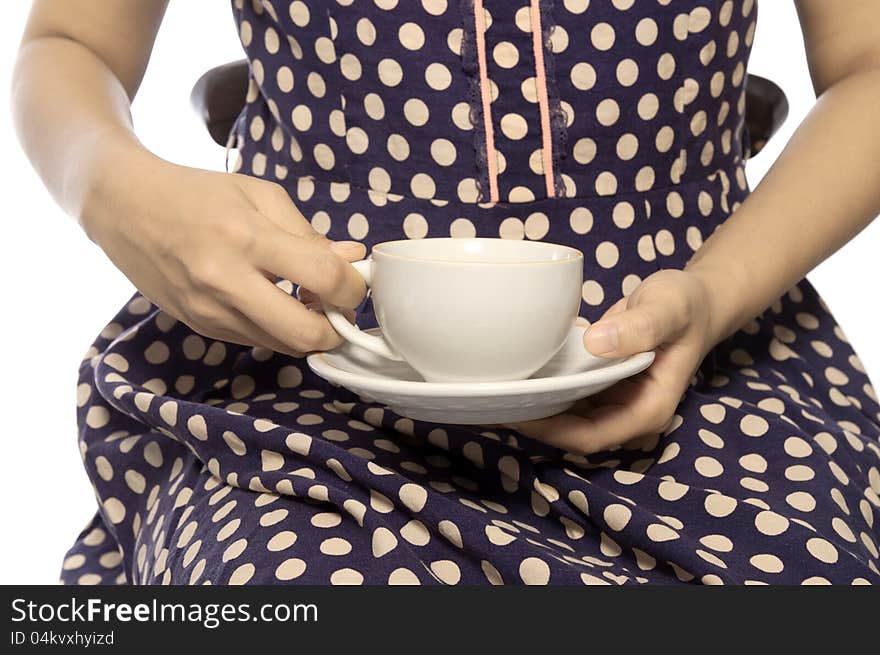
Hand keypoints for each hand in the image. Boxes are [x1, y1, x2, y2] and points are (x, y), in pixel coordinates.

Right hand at [83, 152, 365, 355]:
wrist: (125, 209)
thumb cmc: (199, 194)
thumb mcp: (260, 195)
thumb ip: (309, 233)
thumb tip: (353, 259)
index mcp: (246, 238)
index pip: (323, 278)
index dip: (353, 286)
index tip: (355, 280)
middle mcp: (225, 282)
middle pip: (306, 334)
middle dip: (338, 329)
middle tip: (341, 308)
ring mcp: (210, 312)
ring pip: (284, 346)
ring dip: (309, 331)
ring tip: (309, 301)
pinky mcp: (201, 327)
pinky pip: (258, 341)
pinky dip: (280, 329)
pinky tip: (277, 302)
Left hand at [504, 269, 718, 453]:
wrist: (692, 300)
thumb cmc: (686, 305)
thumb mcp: (669, 308)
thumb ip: (640, 326)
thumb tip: (598, 344)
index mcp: (648, 410)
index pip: (590, 436)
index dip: (550, 431)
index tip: (513, 411)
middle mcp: (628, 414)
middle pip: (571, 433)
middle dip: (532, 421)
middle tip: (489, 399)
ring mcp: (614, 403)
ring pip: (565, 417)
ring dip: (533, 406)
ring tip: (493, 388)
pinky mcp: (601, 387)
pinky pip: (567, 396)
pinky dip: (543, 387)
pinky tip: (514, 373)